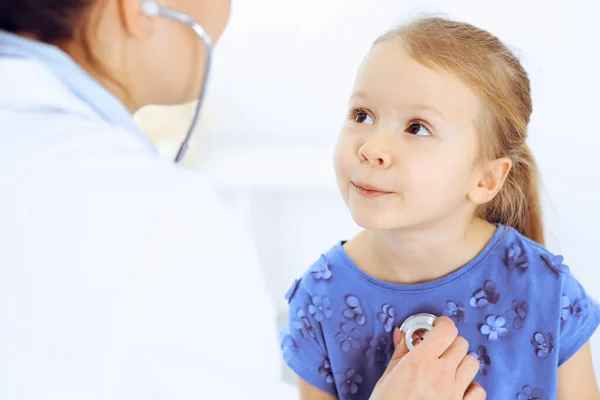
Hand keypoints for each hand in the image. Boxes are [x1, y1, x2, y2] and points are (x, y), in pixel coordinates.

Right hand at [370, 316, 485, 399]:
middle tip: (437, 349)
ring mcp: (454, 393)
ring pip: (472, 363)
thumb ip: (400, 352)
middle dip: (449, 343)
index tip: (436, 326)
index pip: (446, 330)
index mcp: (420, 362)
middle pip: (461, 343)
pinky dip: (471, 386)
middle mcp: (441, 375)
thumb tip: (401, 334)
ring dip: (461, 362)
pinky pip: (478, 390)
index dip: (443, 324)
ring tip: (447, 368)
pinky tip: (457, 388)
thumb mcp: (387, 377)